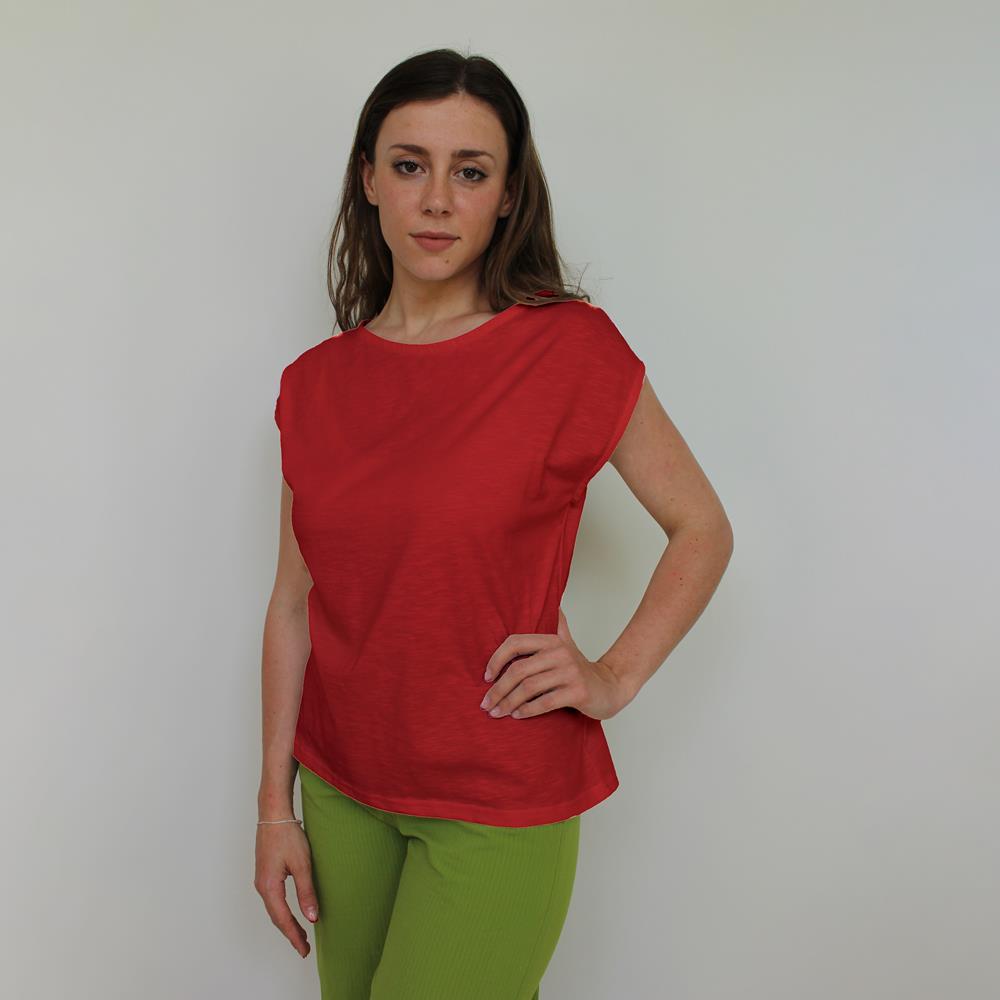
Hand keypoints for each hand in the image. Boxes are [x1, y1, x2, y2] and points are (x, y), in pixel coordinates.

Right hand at [253, 820, 318, 958]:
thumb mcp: (302, 864)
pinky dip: (282, 911)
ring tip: (300, 934)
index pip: (283, 919)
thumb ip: (306, 892)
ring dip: (286, 923)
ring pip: (274, 909)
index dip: (294, 936)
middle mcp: (261, 886)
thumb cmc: (287, 836)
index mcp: (269, 887)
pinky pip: (273, 899)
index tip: (304, 950)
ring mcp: (262, 880)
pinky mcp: (265, 873)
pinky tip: (291, 912)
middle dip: (290, 933)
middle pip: (276, 917)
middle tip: (303, 948)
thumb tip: (312, 917)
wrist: (274, 814)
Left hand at [480, 608, 632, 721]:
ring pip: (529, 688)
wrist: (610, 687)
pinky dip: (527, 711)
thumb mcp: (567, 643)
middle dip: (498, 689)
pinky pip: (545, 702)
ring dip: (508, 702)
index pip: (515, 643)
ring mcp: (570, 672)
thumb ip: (556, 625)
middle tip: (486, 703)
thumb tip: (551, 603)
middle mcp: (560, 653)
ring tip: (497, 712)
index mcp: (552, 640)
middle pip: (518, 670)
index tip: (486, 677)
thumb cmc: (580, 669)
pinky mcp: (578, 692)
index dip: (496, 659)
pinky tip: (517, 716)